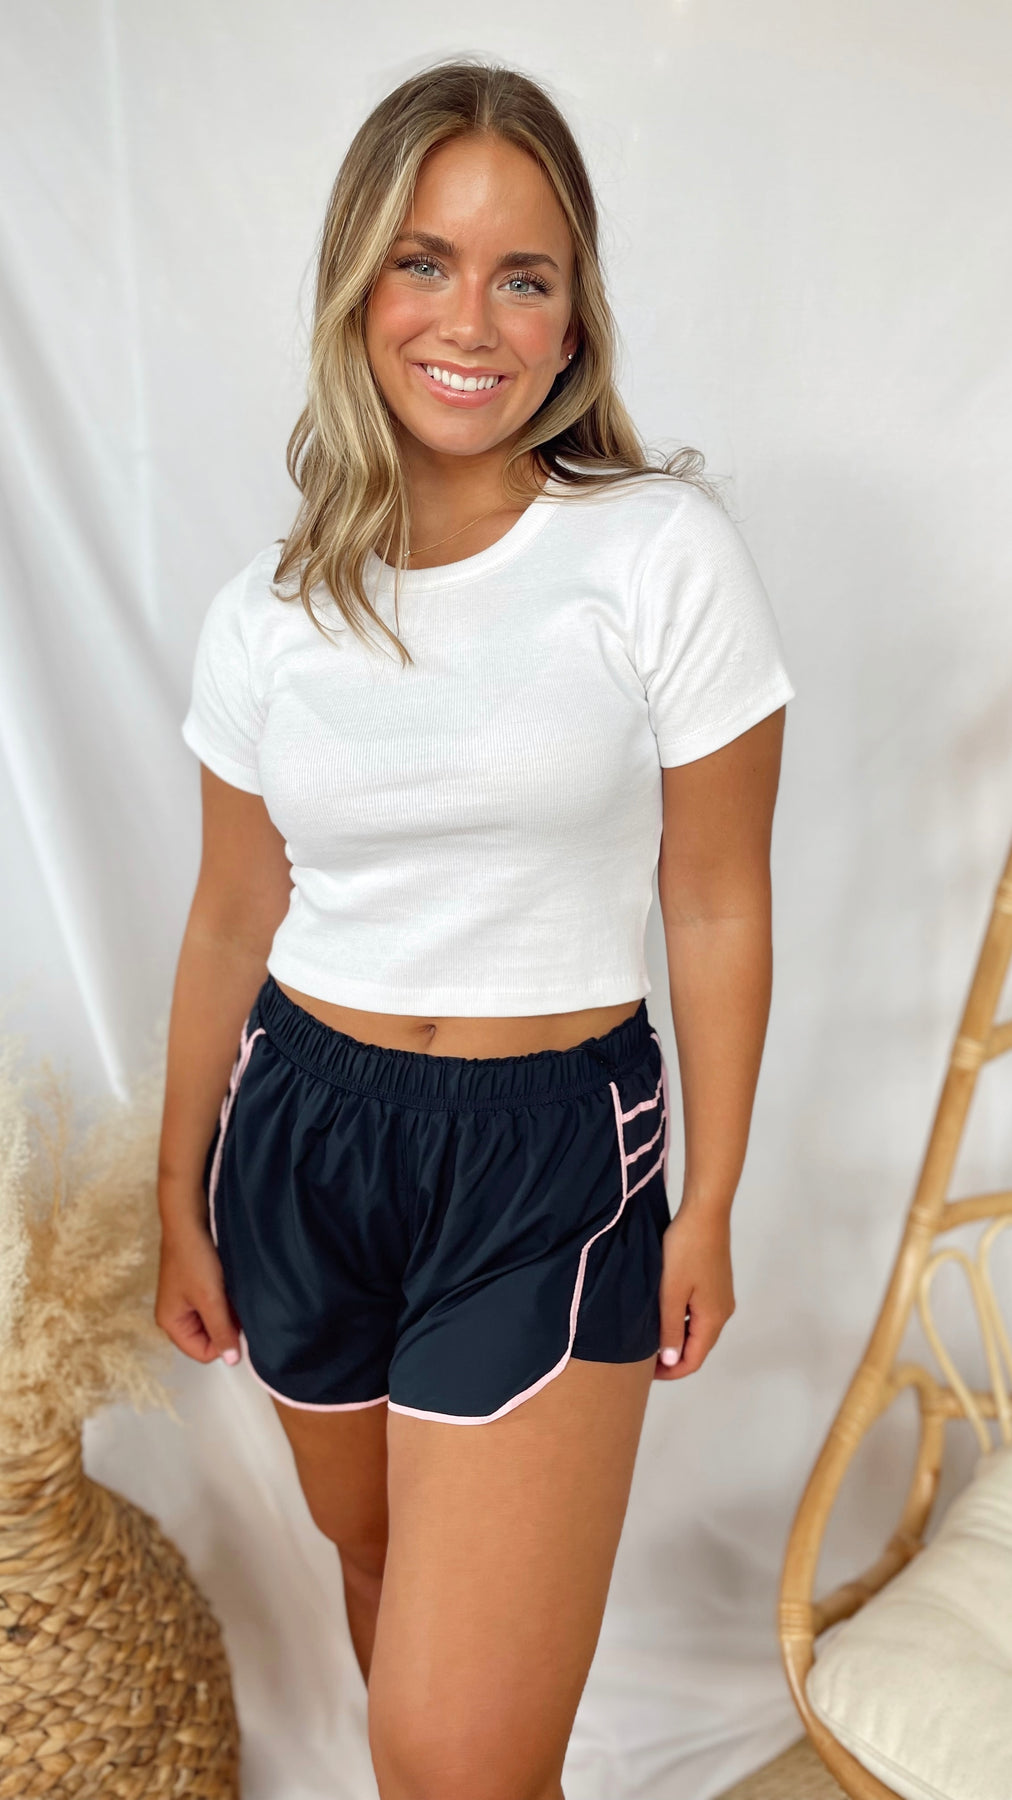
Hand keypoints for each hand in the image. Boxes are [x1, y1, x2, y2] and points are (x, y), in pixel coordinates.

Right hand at [155, 1215, 242, 1365]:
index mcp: (171, 1323)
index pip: (203, 1353)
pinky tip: (230, 1284)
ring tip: (232, 1291)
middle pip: (207, 1338)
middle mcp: (175, 1315)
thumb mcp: (210, 1298)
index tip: (238, 1322)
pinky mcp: (194, 1287)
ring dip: (226, 1310)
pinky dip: (224, 1298)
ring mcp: (184, 1301)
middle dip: (225, 1325)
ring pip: (213, 1320)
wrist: (189, 1220)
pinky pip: (213, 1304)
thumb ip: (221, 1330)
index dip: (224, 1341)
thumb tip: (232, 1360)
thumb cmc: (194, 1257)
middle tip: (235, 1303)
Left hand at [654, 1202, 734, 1380]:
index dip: (670, 1372)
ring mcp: (721, 1297)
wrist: (705, 1213)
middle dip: (673, 1357)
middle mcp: (722, 1312)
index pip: (693, 1360)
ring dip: (677, 1337)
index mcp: (713, 1318)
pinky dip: (682, 1321)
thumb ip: (671, 1329)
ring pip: (698, 1329)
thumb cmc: (686, 1250)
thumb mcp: (671, 1293)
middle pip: (698, 1347)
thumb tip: (673, 1361)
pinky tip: (663, 1312)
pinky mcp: (716, 1283)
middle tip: (643, 1357)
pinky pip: (699, 1313)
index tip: (645, 1372)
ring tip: (649, 1336)